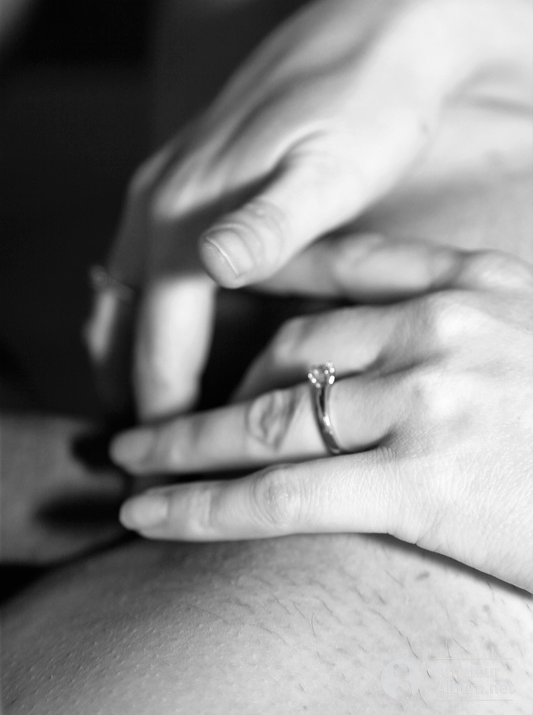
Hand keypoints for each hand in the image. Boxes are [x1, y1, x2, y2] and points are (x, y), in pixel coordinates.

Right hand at [86, 0, 532, 420]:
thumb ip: (270, 223)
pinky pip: (143, 261)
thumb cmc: (366, 105)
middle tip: (161, 452)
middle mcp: (158, 203)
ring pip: (123, 293)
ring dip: (136, 352)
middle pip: (125, 323)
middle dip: (138, 391)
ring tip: (162, 408)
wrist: (377, 28)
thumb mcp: (333, 168)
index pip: (159, 342)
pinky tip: (178, 330)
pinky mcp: (186, 178)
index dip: (166, 410)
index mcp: (185, 216)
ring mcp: (165, 186)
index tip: (176, 463)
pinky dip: (149, 310)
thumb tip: (212, 265)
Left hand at [112, 238, 532, 591]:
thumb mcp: (530, 337)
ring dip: (187, 443)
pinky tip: (155, 513)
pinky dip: (206, 505)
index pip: (344, 264)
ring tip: (132, 463)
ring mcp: (435, 400)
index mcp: (477, 284)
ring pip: (271, 416)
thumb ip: (463, 320)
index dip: (265, 279)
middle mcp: (447, 327)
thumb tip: (382, 337)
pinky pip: (284, 492)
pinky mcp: (427, 481)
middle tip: (153, 412)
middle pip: (290, 347)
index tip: (209, 297)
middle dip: (211, 381)